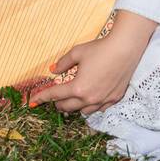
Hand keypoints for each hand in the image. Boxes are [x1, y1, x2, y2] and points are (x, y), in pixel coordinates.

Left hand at [28, 29, 149, 116]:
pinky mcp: (114, 99)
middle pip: (67, 107)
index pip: (55, 95)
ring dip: (75, 107)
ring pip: (83, 111)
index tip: (34, 101)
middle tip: (55, 98)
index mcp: (77, 87)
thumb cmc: (100, 49)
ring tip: (72, 99)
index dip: (42, 97)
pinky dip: (91, 106)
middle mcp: (89, 98)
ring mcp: (102, 100)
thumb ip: (63, 63)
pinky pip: (98, 109)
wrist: (125, 49)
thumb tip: (53, 69)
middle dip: (58, 103)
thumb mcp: (78, 52)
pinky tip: (90, 99)